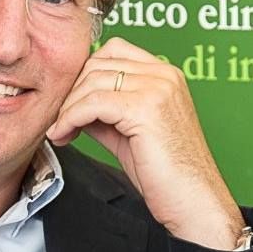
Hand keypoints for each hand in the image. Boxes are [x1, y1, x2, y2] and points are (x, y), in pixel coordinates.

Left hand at [47, 37, 244, 248]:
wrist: (192, 201)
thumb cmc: (165, 174)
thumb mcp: (129, 132)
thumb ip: (105, 111)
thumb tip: (71, 103)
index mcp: (165, 75)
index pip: (113, 51)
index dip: (85, 74)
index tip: (71, 104)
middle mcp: (164, 75)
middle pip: (98, 64)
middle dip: (71, 92)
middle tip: (59, 121)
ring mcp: (157, 89)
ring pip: (92, 81)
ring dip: (67, 108)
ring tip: (61, 132)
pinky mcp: (146, 109)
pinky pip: (92, 103)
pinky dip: (70, 118)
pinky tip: (65, 135)